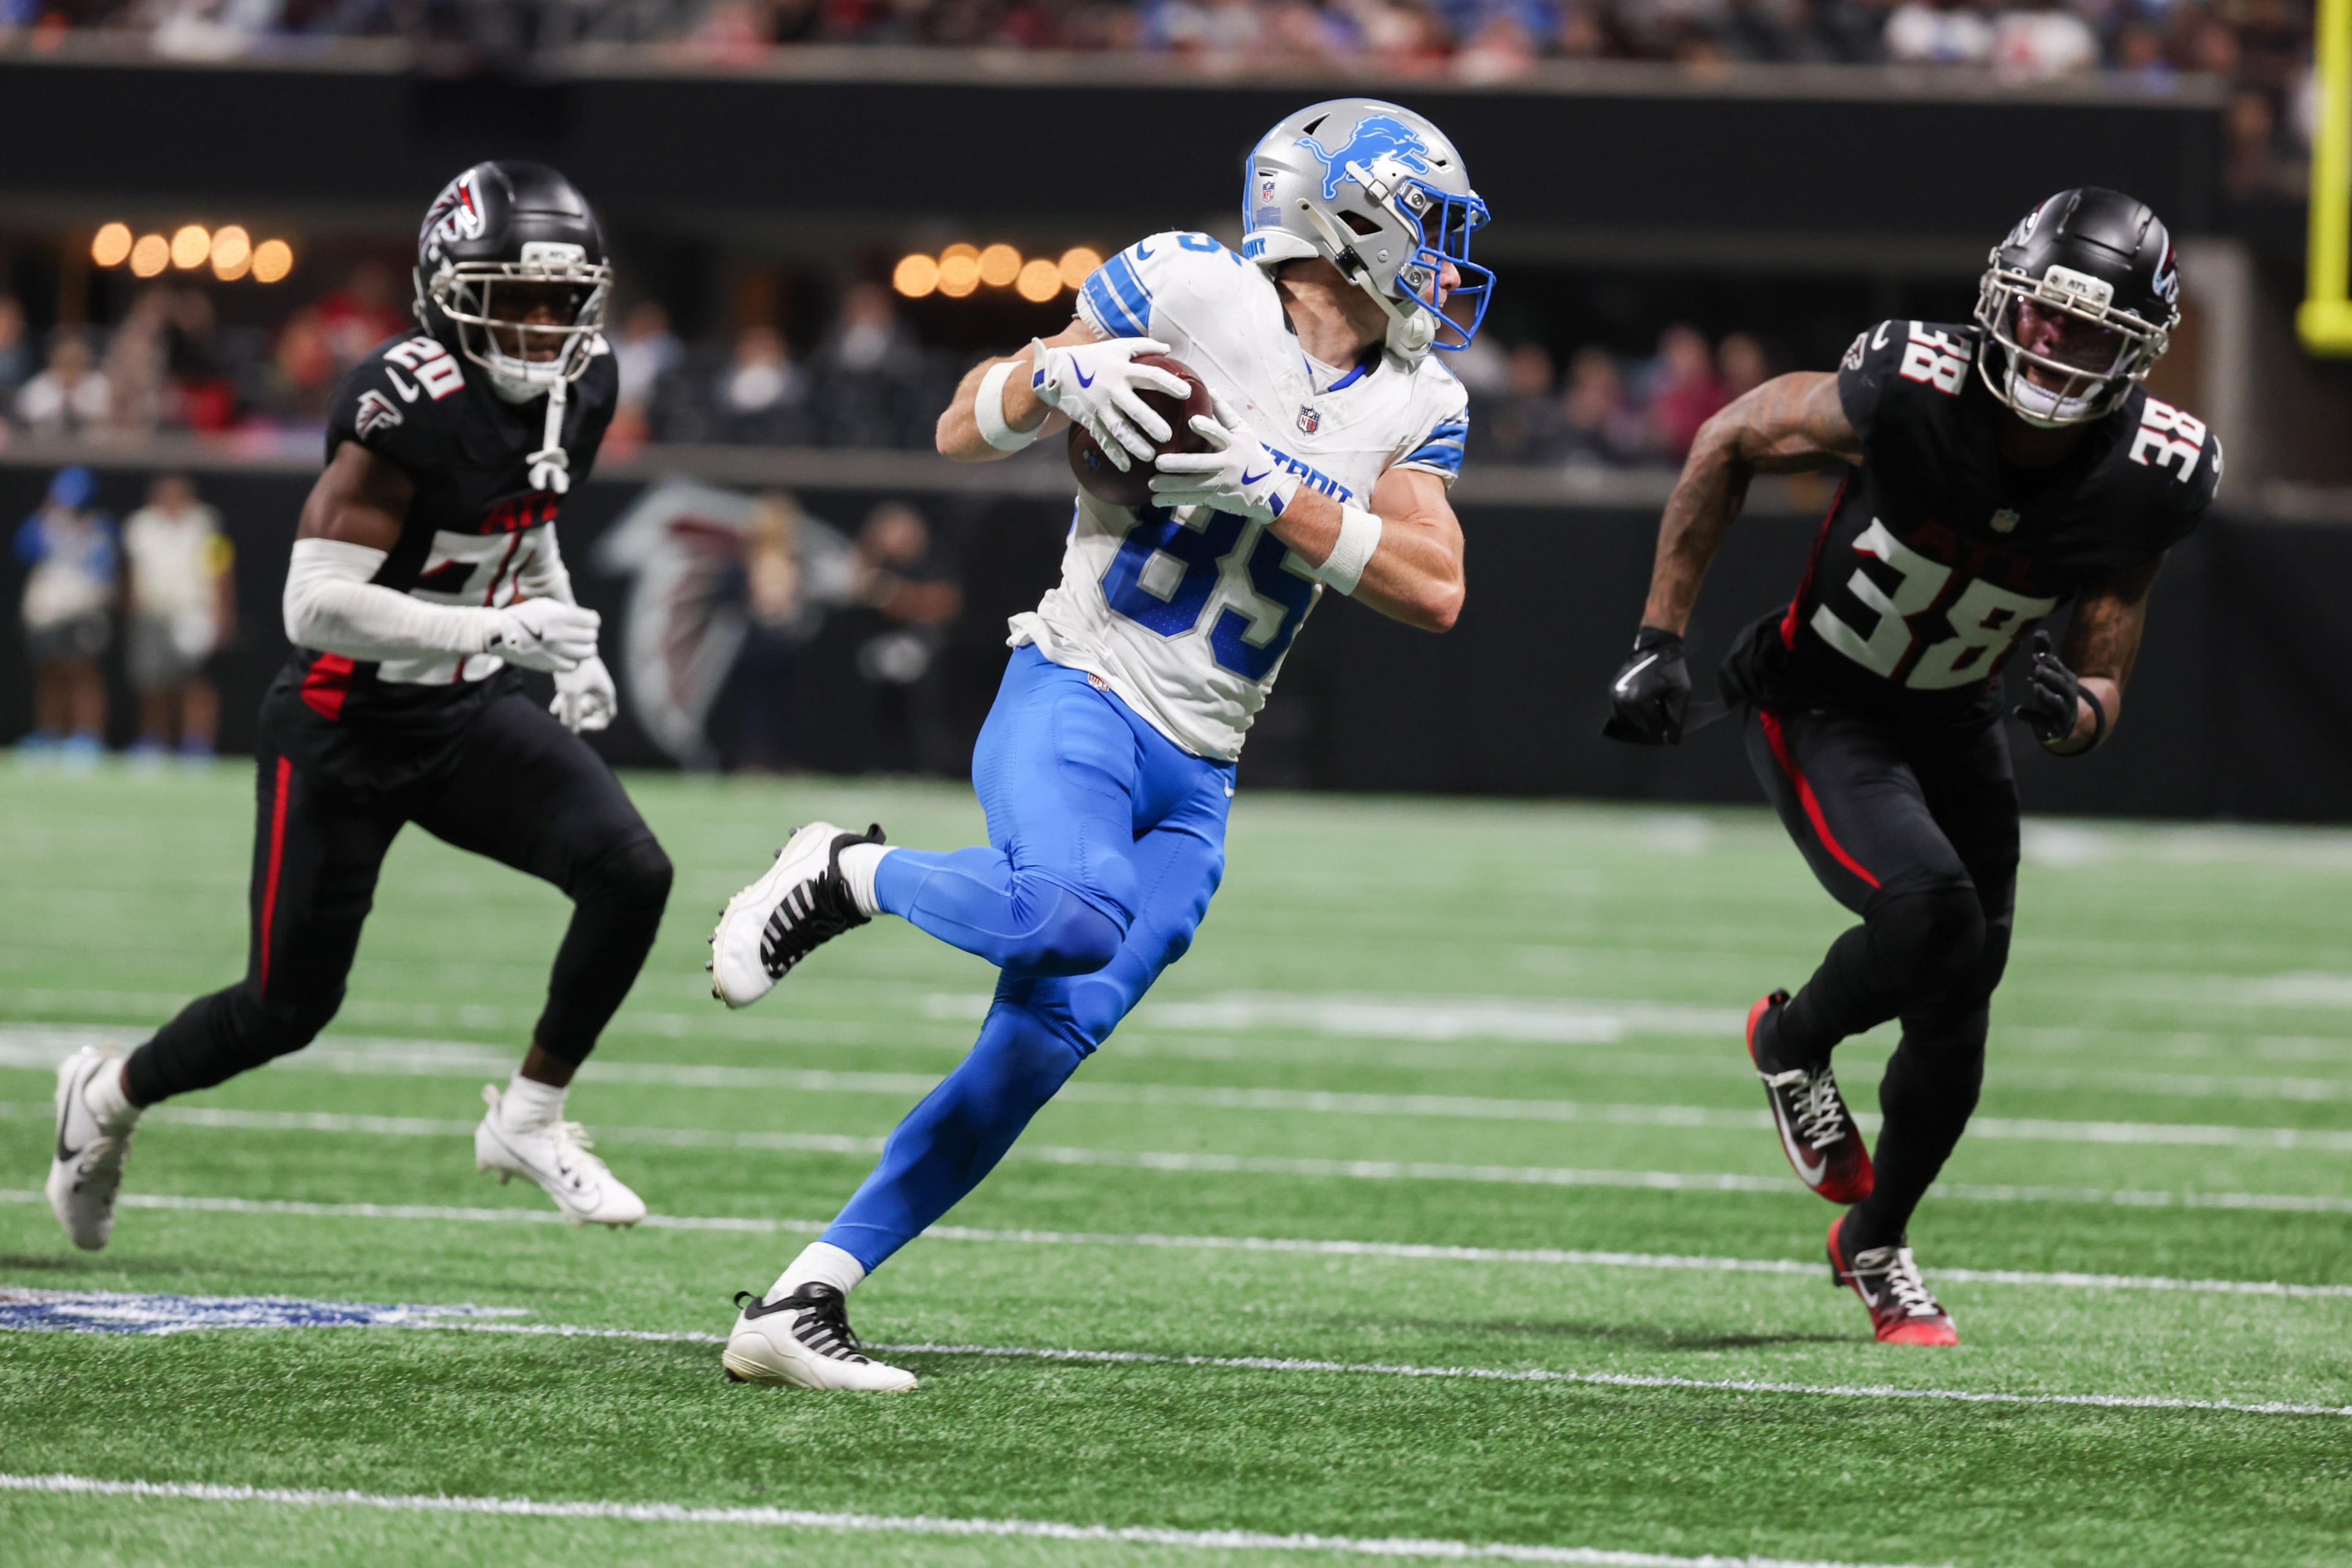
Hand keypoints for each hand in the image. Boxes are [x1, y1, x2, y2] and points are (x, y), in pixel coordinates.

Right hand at [490, 599, 599, 674]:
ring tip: (582, 646)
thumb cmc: (523, 616)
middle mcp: (559, 634)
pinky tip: (569, 656)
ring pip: (587, 653)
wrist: (500, 634)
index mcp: (559, 617)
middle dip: (589, 634)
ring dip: (586, 649)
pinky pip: (573, 665)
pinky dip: (575, 661)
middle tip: (584, 634)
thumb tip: (589, 619)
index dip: (592, 621)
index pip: (592, 621)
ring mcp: (556, 652)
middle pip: (591, 636)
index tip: (588, 621)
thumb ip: (567, 611)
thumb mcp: (544, 605)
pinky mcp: (551, 665)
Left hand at [551, 654, 617, 732]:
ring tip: (557, 712)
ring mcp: (589, 682)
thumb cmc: (573, 668)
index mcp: (604, 693)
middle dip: (579, 717)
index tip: (580, 724)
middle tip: (567, 719)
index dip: (595, 724)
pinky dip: (565, 701)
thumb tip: (571, 732)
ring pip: (581, 703)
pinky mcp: (578, 676)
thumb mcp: (570, 693)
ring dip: (570, 710)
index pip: (606, 716)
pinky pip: (574, 694)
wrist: (566, 641)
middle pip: (592, 711)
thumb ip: (570, 714)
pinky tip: (554, 708)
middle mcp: (599, 688)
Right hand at [1030, 336, 1186, 470]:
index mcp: (1122, 369)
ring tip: (1150, 456)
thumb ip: (1144, 346)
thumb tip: (1168, 349)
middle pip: (1134, 408)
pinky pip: (1103, 439)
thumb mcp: (1118, 346)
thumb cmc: (1094, 358)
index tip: (1186, 393)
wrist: (1057, 371)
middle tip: (1167, 436)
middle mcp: (1112, 388)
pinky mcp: (1089, 420)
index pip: (1150, 376)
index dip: (1168, 384)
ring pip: (1118, 428)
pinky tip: (1126, 467)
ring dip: (1134, 444)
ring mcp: (1099, 406)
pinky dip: (1114, 454)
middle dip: (1150, 422)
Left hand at [1148, 409, 1296, 523]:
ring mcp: (1220, 483)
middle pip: (1200, 464)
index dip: (1207, 428)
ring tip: (1151, 483)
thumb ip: (1225, 413)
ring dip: (1170, 485)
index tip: (1192, 421)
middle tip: (1159, 462)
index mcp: (1234, 444)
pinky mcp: (1215, 498)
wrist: (1268, 490)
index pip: (1220, 434)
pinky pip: (1191, 499)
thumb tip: (1210, 389)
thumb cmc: (1252, 456)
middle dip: (1178, 464)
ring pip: (1192, 485)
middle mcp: (1227, 464)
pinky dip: (1173, 500)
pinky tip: (1157, 500)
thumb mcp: (1244, 433)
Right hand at [1601, 626, 1691, 744]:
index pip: (1652, 727)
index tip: (1670, 710)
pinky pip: (1624, 712)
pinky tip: (1646, 699)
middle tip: (1663, 703)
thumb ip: (1676, 719)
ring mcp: (1615, 696)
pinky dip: (1635, 711)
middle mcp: (1622, 700)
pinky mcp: (1613, 692)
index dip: (1665, 723)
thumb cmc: (1671, 670)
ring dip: (1644, 716)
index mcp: (1638, 700)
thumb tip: (1671, 741)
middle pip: (1640, 725)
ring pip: (1631, 720)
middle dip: (1653, 720)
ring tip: (1655, 700)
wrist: (1656, 646)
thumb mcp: (1680, 694)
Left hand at [2013, 629, 2094, 748]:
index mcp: (2068, 680)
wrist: (2064, 723)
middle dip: (2050, 676)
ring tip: (2035, 687)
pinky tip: (2017, 711)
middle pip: (2062, 685)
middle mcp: (2068, 696)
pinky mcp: (2054, 727)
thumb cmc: (2053, 691)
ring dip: (2046, 696)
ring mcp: (2062, 712)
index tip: (2035, 656)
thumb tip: (2040, 631)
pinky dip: (2031, 717)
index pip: (2060, 669)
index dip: (2049, 663)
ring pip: (2057, 704)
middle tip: (2036, 669)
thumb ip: (2044, 654)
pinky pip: (2044, 723)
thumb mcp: (2048, 674)